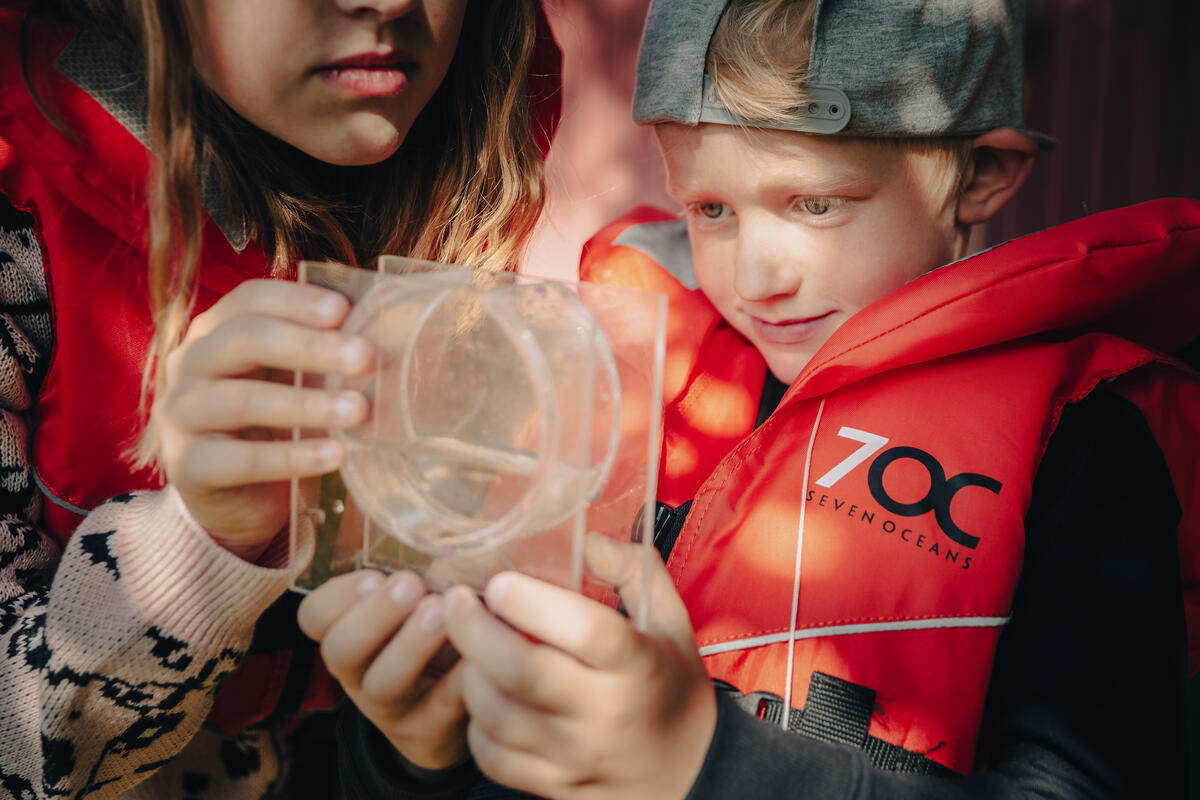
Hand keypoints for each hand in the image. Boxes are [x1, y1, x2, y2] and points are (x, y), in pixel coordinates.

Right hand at [155, 279, 372, 558]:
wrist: (236, 498)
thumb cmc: (273, 423)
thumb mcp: (296, 380)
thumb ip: (325, 354)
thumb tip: (389, 329)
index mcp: (216, 330)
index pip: (250, 299)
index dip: (296, 301)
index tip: (344, 310)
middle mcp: (189, 363)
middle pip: (245, 339)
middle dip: (310, 346)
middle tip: (365, 356)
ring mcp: (180, 415)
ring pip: (242, 400)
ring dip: (306, 404)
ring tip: (358, 411)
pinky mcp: (186, 466)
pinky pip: (240, 460)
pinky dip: (291, 457)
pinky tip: (334, 455)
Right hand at [297, 569, 468, 770]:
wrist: (448, 721)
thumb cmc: (430, 645)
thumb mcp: (409, 611)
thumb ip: (411, 578)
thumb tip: (436, 522)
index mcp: (349, 637)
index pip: (314, 617)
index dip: (337, 596)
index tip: (375, 575)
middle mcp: (360, 674)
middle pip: (341, 650)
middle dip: (374, 614)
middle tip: (411, 584)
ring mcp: (392, 708)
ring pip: (383, 682)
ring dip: (410, 644)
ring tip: (442, 611)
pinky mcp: (432, 731)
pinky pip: (441, 708)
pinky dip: (459, 680)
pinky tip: (478, 655)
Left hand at [442, 535, 716, 799]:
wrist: (690, 775)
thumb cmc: (670, 685)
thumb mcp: (671, 622)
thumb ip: (635, 571)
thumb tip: (588, 539)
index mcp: (638, 665)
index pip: (583, 631)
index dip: (533, 602)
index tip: (499, 582)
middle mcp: (607, 713)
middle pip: (522, 672)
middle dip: (473, 632)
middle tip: (454, 602)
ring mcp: (578, 756)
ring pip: (497, 716)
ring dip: (469, 674)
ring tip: (466, 646)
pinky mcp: (556, 787)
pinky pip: (494, 757)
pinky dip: (476, 724)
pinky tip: (484, 696)